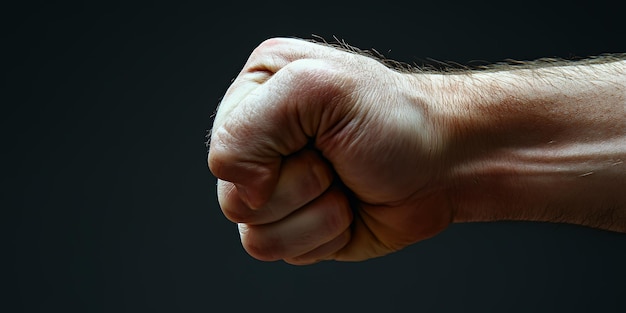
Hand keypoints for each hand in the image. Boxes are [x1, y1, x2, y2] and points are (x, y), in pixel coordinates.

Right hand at [208, 38, 456, 263]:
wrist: (446, 164)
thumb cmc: (394, 120)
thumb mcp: (319, 89)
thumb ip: (250, 127)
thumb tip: (242, 192)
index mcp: (257, 95)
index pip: (224, 150)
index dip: (266, 163)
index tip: (315, 144)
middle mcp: (261, 143)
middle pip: (234, 200)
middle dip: (298, 188)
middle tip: (334, 162)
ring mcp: (276, 187)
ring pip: (254, 235)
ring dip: (313, 216)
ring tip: (343, 186)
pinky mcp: (295, 225)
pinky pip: (280, 252)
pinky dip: (322, 237)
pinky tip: (347, 210)